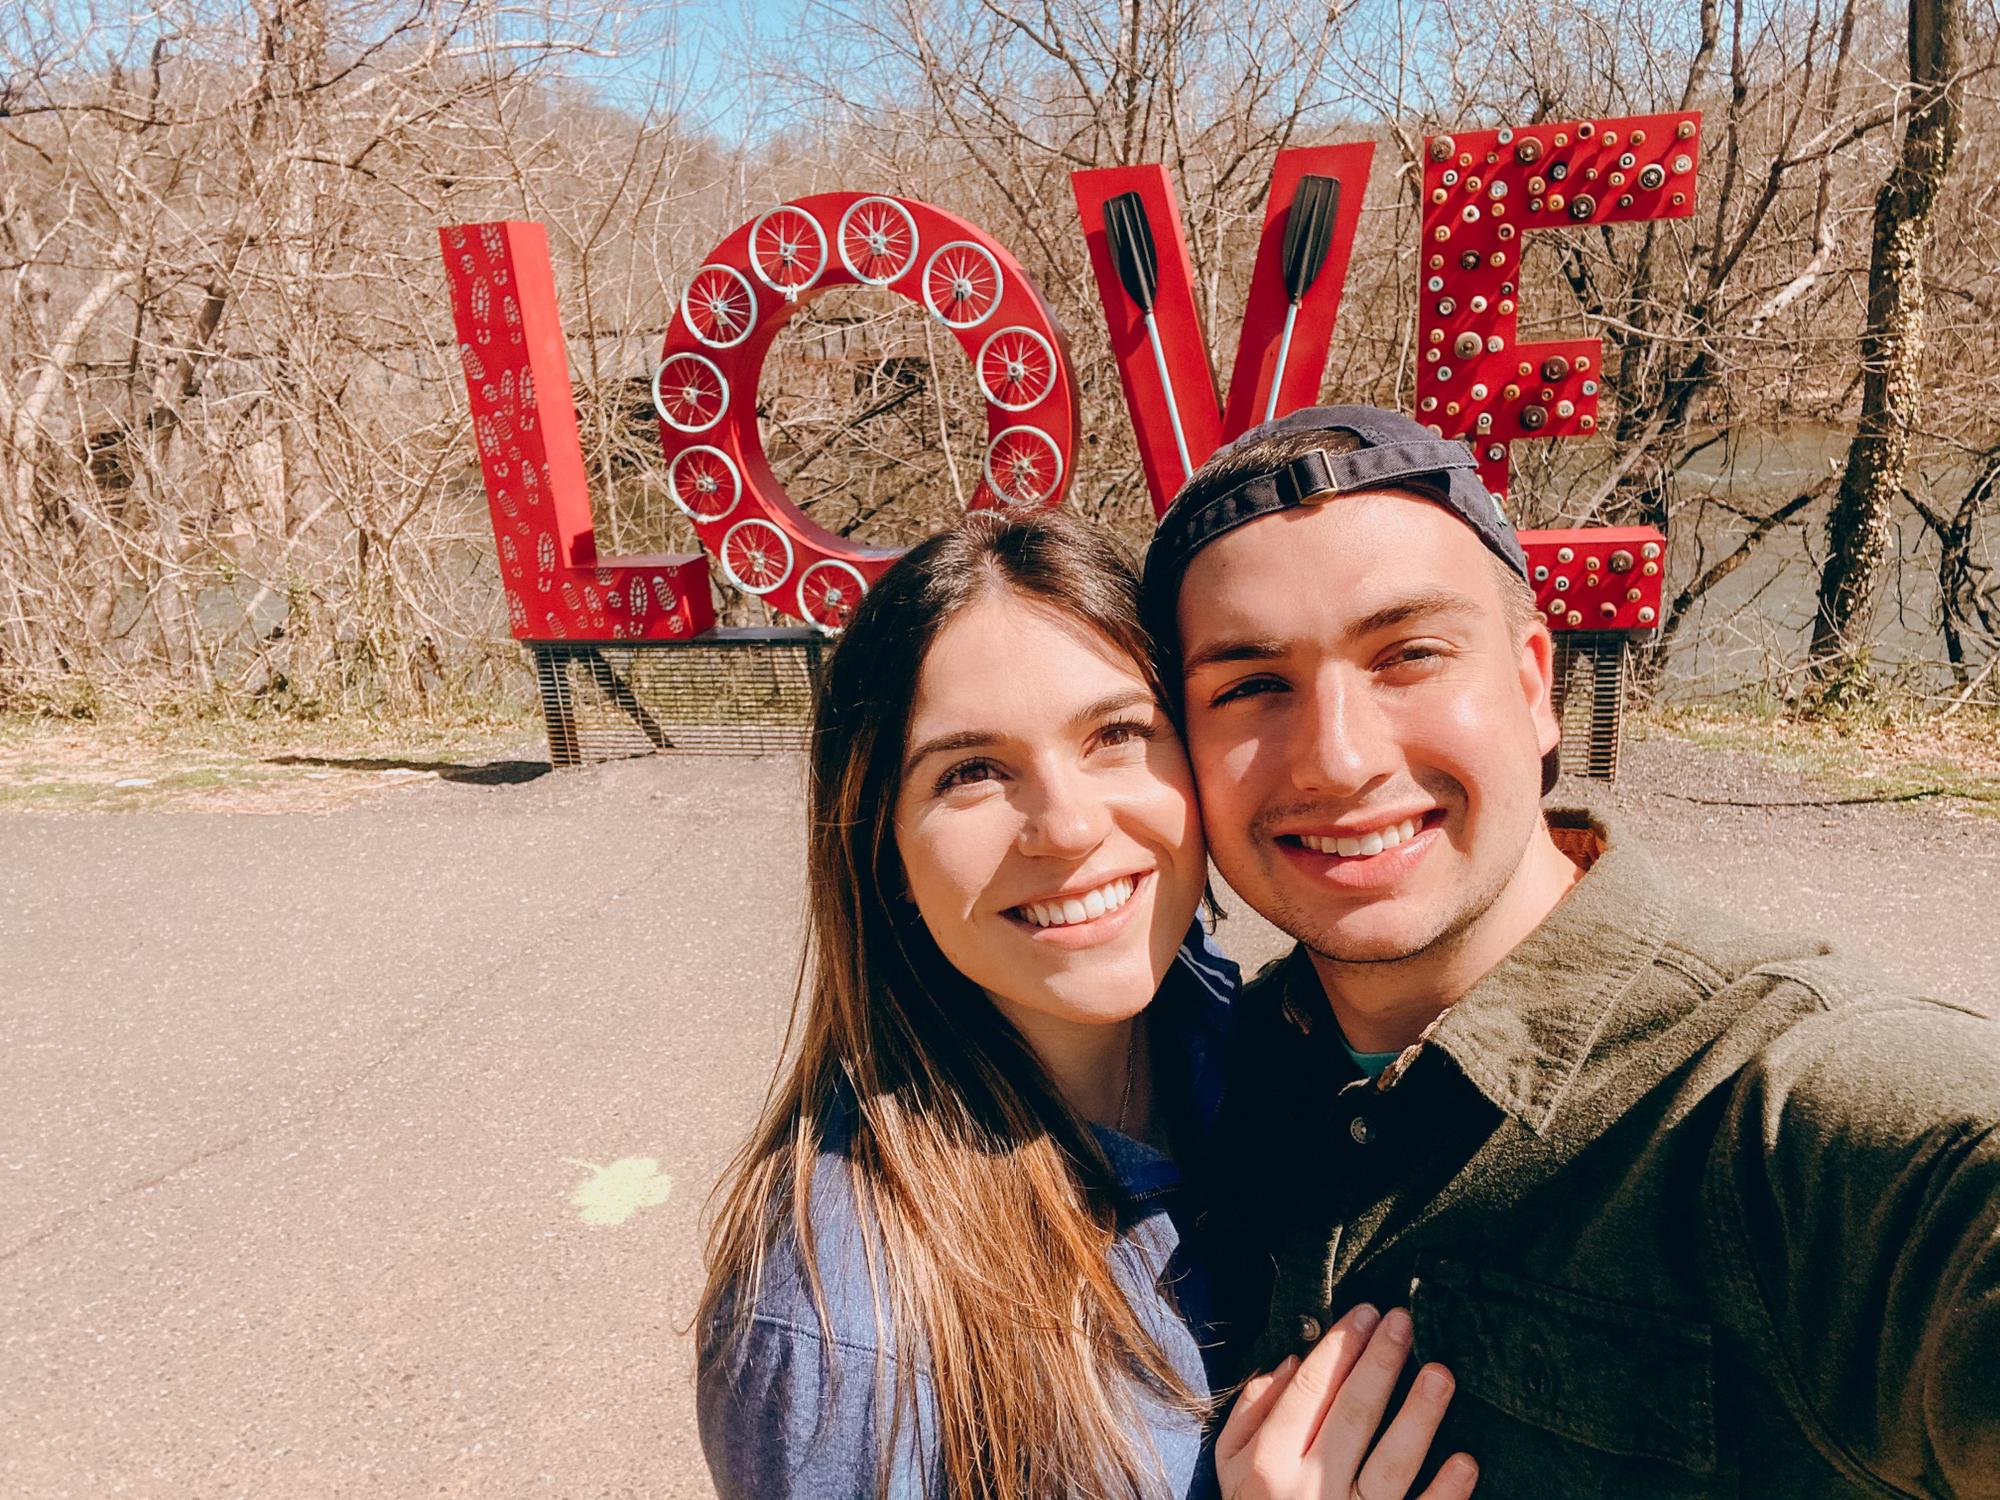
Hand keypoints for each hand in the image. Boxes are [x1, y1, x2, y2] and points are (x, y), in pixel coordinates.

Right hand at [1215, 1304, 1477, 1499]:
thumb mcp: (1230, 1468)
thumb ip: (1252, 1413)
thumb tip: (1289, 1362)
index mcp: (1268, 1464)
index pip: (1309, 1392)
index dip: (1339, 1348)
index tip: (1366, 1312)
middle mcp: (1308, 1491)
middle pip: (1352, 1417)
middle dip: (1379, 1363)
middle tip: (1405, 1321)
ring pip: (1391, 1466)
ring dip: (1418, 1418)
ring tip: (1442, 1373)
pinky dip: (1444, 1493)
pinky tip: (1465, 1460)